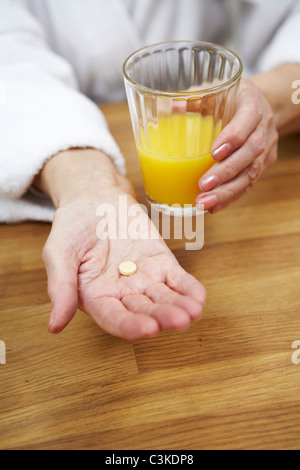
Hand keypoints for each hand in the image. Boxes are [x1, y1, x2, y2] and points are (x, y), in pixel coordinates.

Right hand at [42, 190, 205, 340]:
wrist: (94, 197)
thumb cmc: (71, 227)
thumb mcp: (58, 253)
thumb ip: (60, 287)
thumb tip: (54, 326)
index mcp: (95, 297)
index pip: (113, 318)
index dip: (129, 326)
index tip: (146, 329)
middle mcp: (121, 293)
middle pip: (143, 310)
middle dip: (162, 317)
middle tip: (179, 321)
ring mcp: (143, 278)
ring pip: (164, 297)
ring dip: (180, 305)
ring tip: (193, 311)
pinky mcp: (161, 262)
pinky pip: (177, 279)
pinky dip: (188, 288)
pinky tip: (199, 297)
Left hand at [196, 78, 278, 212]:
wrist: (263, 105)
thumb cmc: (231, 98)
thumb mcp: (214, 90)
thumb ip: (192, 99)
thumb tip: (163, 111)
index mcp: (252, 104)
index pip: (248, 120)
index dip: (234, 137)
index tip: (214, 152)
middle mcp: (263, 128)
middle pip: (251, 153)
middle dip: (226, 172)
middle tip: (204, 185)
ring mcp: (267, 149)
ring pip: (252, 173)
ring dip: (227, 192)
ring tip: (205, 203)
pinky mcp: (264, 165)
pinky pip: (249, 184)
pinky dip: (230, 197)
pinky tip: (214, 207)